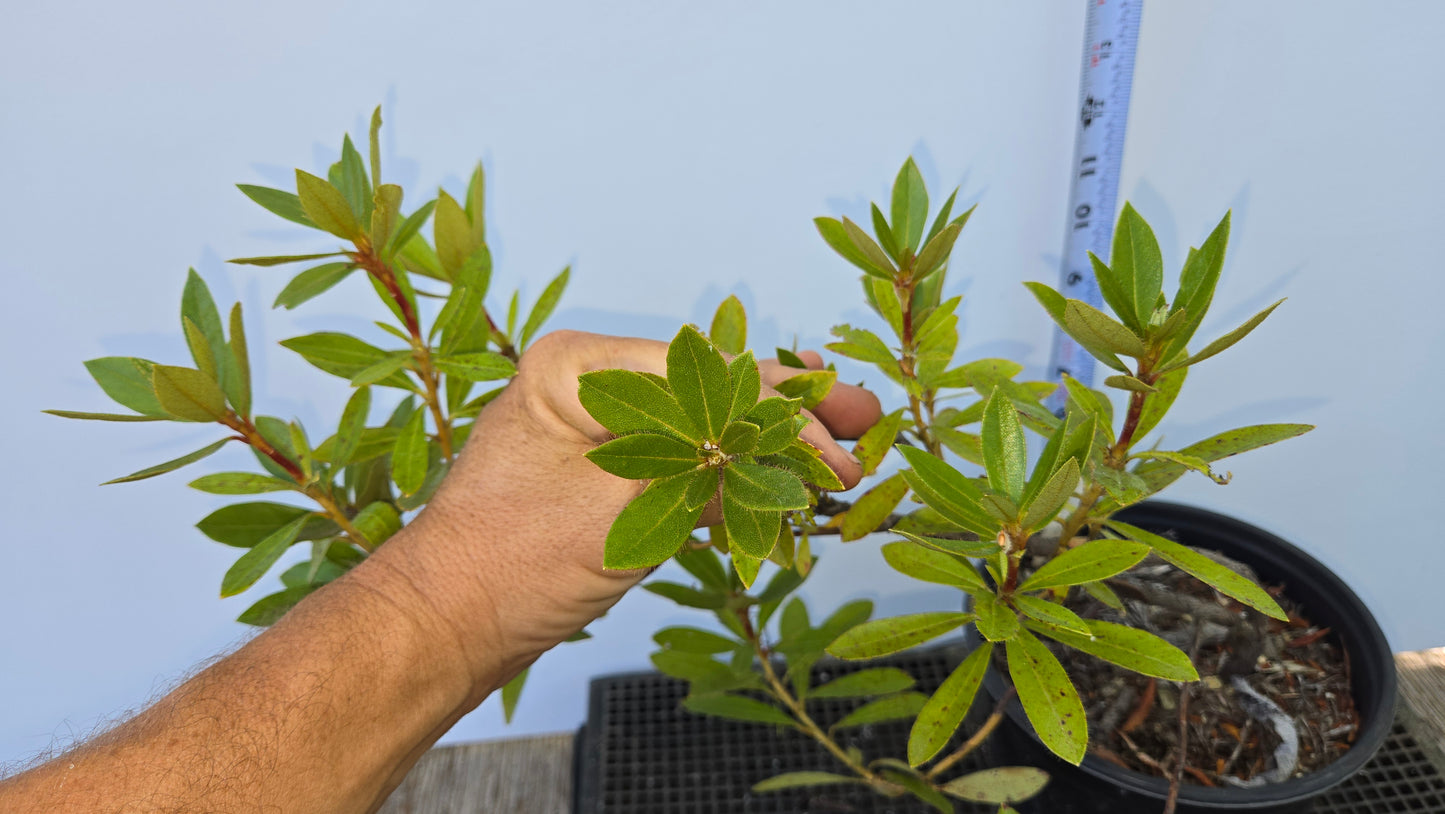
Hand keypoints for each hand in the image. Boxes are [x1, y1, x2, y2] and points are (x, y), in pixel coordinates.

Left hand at [368, 330, 881, 700]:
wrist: (445, 626)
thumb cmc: (508, 562)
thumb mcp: (621, 510)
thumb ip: (707, 476)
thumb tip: (791, 460)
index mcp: (578, 367)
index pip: (704, 374)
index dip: (780, 409)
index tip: (838, 441)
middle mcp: (587, 386)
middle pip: (709, 391)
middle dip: (787, 412)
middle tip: (862, 415)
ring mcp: (595, 430)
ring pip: (701, 426)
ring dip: (766, 442)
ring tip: (839, 443)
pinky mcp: (603, 473)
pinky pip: (681, 461)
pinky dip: (732, 472)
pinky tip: (780, 471)